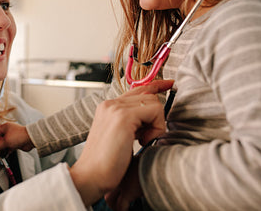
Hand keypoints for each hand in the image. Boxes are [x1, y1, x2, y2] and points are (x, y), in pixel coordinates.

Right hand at [0, 122, 33, 154]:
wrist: (31, 139)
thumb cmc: (20, 136)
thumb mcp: (5, 142)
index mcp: (5, 127)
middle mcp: (9, 131)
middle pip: (0, 139)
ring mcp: (13, 137)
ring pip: (5, 143)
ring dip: (4, 148)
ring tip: (3, 152)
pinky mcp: (16, 142)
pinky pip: (10, 146)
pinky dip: (8, 150)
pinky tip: (7, 153)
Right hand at [69, 80, 172, 205]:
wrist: (91, 177)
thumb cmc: (106, 164)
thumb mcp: (121, 137)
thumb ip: (133, 123)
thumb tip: (152, 116)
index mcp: (108, 107)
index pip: (137, 89)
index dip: (156, 85)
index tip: (170, 84)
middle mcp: (110, 103)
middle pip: (149, 95)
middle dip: (156, 117)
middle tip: (146, 138)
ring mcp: (115, 108)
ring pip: (154, 102)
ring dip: (156, 124)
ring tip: (142, 141)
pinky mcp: (123, 116)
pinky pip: (155, 110)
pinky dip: (156, 128)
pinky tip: (143, 142)